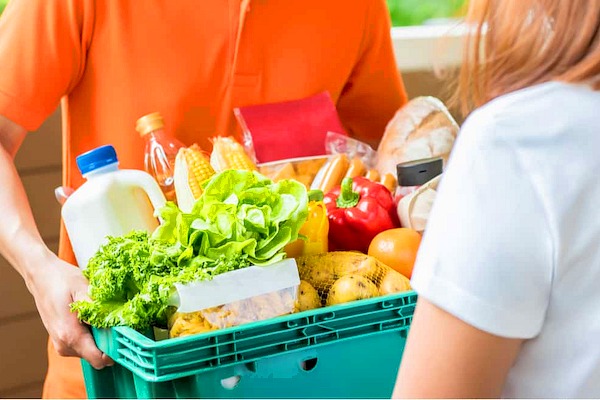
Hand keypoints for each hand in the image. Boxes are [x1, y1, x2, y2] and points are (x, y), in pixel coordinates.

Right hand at [27, 251, 113, 369]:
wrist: (41, 277)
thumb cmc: (62, 280)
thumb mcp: (83, 288)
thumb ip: (96, 307)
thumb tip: (113, 322)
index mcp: (70, 335)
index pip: (98, 359)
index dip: (114, 352)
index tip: (123, 337)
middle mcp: (64, 345)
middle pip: (96, 356)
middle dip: (108, 342)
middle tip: (112, 320)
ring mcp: (61, 345)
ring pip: (90, 351)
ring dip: (99, 337)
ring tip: (98, 316)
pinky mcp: (61, 340)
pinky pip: (82, 345)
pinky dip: (90, 335)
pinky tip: (89, 318)